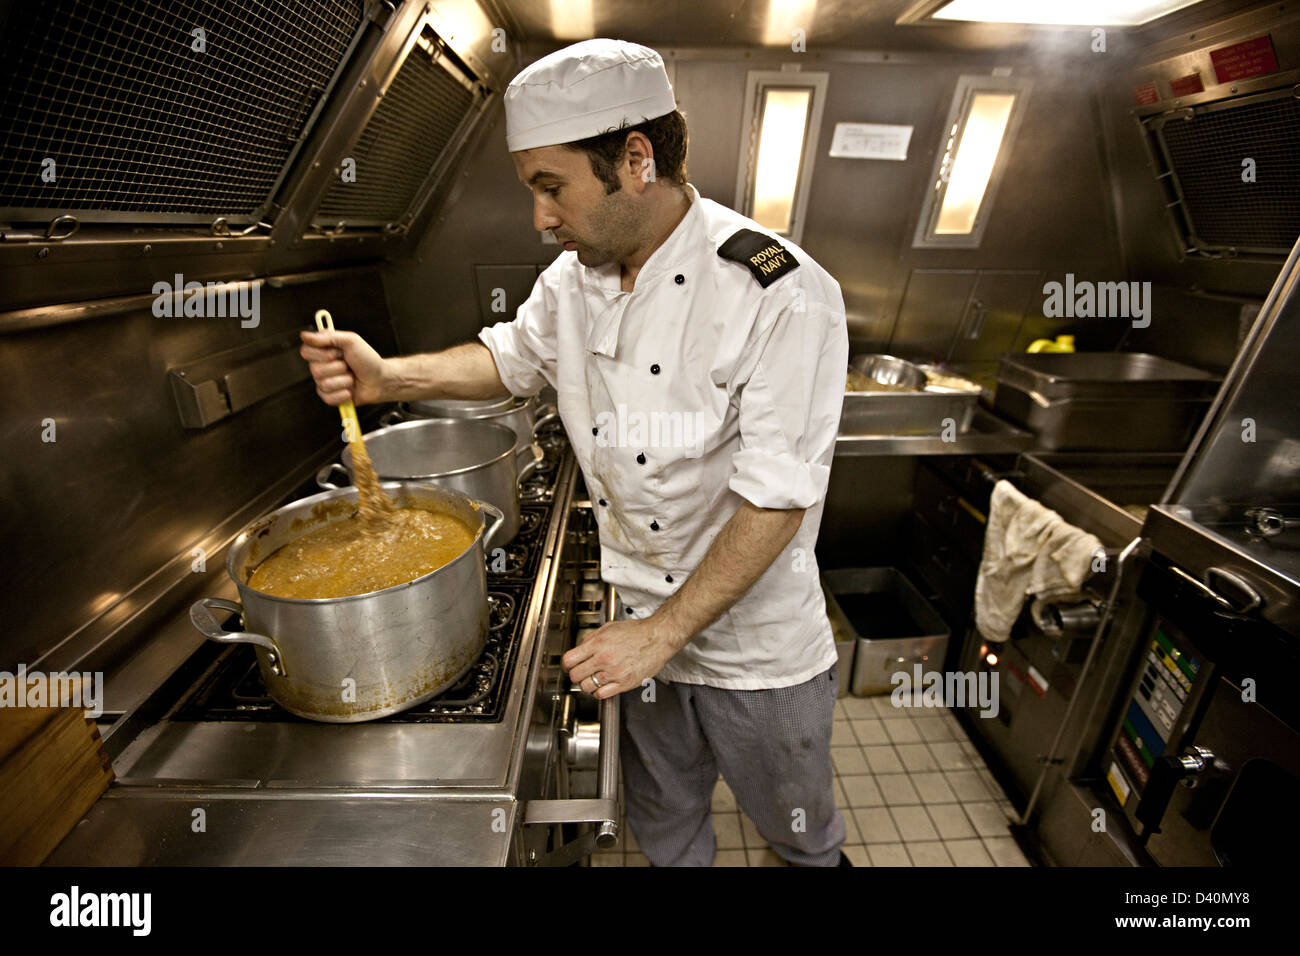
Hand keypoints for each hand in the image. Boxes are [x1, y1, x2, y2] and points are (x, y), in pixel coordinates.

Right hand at [299, 329, 389, 405]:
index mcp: (323, 351)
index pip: (306, 351)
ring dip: (344, 380)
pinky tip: (351, 389)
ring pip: (324, 384)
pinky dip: (343, 394)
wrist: (380, 379)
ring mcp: (324, 382)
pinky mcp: (330, 396)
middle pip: (315, 370)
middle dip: (337, 367)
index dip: (321, 353)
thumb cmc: (368, 359)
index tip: (336, 352)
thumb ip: (327, 337)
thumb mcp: (350, 340)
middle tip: (348, 364)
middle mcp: (321, 366)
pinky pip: (328, 398)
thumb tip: (304, 335)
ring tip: (352, 377)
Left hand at [562, 617, 679, 699]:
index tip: (569, 666)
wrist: (658, 638)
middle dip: (576, 675)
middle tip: (581, 673)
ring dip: (587, 684)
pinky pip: (602, 694)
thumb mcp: (609, 627)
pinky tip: (604, 685)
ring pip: (586, 687)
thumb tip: (580, 648)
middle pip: (576, 676)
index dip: (566, 664)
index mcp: (598, 644)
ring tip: (593, 679)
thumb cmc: (637, 632)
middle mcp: (604, 659)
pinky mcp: (624, 683)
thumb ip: (592, 638)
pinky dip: (599, 692)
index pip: (569, 660)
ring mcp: (614, 673)